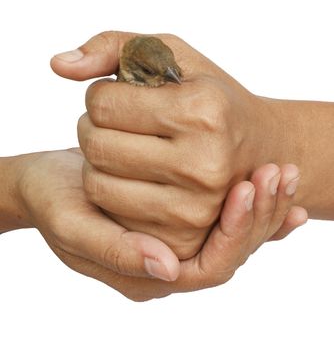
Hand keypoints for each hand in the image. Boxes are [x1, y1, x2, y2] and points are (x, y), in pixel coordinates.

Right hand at [9, 150, 306, 300]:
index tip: (248, 189)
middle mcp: (168, 261)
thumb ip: (115, 251)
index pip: (209, 266)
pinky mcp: (177, 213)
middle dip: (260, 215)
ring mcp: (175, 237)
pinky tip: (267, 175)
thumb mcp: (73, 227)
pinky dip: (250, 197)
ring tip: (282, 170)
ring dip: (262, 203)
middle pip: (230, 250)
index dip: (234, 232)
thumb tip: (166, 269)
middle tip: (278, 173)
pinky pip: (222, 212)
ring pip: (232, 230)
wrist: (47, 181)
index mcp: (147, 275)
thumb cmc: (53, 202)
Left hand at [52, 31, 302, 258]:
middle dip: (93, 129)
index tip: (120, 97)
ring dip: (97, 161)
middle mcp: (202, 164)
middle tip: (115, 124)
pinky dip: (111, 189)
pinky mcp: (184, 234)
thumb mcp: (174, 57)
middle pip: (96, 147)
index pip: (103, 105)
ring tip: (122, 148)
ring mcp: (194, 207)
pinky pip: (113, 212)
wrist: (259, 150)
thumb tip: (58, 64)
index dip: (101, 95)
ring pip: (97, 185)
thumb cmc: (211, 101)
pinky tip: (131, 174)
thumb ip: (114, 47)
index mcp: (202, 113)